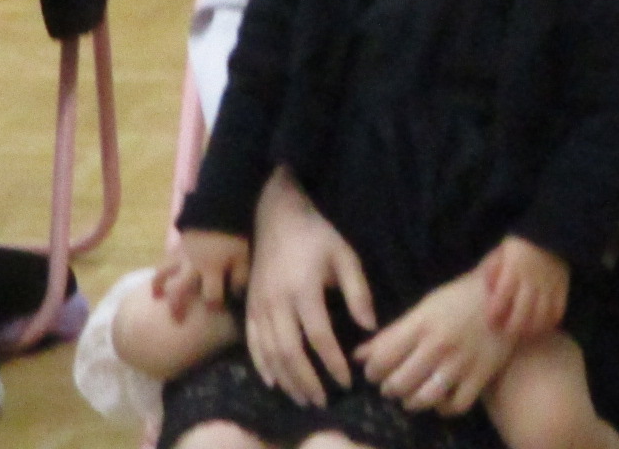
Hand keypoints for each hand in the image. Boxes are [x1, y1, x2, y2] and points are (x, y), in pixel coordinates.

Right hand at [154, 229, 250, 321]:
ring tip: (156, 296)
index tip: (218, 310)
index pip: (211, 296)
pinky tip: (161, 276)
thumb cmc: (233, 234)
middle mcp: (191, 266)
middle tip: (177, 320)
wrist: (219, 207)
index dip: (215, 306)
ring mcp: (180, 255)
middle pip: (178, 291)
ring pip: (162, 274)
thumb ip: (240, 277)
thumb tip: (235, 296)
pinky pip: (164, 260)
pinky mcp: (176, 245)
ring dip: (158, 286)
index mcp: (210, 270)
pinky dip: (161, 269)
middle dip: (176, 307)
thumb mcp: (243, 255)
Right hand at [245, 167, 377, 406]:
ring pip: (269, 353)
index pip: (319, 336)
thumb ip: (358, 291)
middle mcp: (277, 303)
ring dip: (286, 379)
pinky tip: (275, 381)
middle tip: (323, 401)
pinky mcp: (248, 307)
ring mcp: (259, 307)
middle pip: (289, 352)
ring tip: (303, 398)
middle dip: (307, 381)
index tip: (347, 381)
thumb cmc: (316, 235)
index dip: (333, 362)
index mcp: (303, 289)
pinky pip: (252, 344)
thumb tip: (370, 327)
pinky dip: (262, 366)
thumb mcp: (345, 256)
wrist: (276, 217)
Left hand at [359, 263, 513, 416]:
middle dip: (389, 388)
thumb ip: (392, 332)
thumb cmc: (459, 298)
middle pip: (399, 383)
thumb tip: (359, 356)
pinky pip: (455, 406)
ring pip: (423, 398)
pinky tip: (439, 399)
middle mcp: (439, 345)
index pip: (382, 359)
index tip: (374, 371)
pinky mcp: (481, 375)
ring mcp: (461, 363)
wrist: (506, 294)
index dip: (372, 371)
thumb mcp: (424, 307)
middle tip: (391, 384)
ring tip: (410, 396)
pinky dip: (442, 408)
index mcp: (422, 324)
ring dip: (411, 402)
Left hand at [479, 235, 568, 338]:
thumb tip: (487, 290)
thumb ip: (492, 270)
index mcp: (513, 270)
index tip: (491, 323)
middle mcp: (531, 279)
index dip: (495, 314)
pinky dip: (550, 322)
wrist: (550, 232)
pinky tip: (542, 326)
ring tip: (524, 335)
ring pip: (541, 315)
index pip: (502, 297)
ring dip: (532, 329)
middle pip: (522, 312)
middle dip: (513, 328)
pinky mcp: (562, 286)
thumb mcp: (501, 252)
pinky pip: (558, 309)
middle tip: (507, 334)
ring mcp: (548, 284)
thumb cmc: (520, 246)